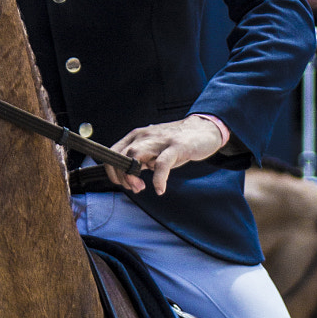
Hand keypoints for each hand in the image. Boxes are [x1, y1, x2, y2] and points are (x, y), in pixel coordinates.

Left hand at [105, 115, 226, 194]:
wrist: (203, 129)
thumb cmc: (176, 143)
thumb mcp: (153, 151)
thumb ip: (139, 161)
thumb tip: (127, 178)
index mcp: (136, 136)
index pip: (113, 153)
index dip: (113, 171)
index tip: (123, 184)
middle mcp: (144, 136)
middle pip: (121, 156)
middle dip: (122, 176)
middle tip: (135, 188)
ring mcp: (160, 140)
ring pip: (135, 155)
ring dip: (132, 175)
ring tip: (140, 188)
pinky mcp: (176, 146)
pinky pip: (162, 163)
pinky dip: (158, 179)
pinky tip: (160, 189)